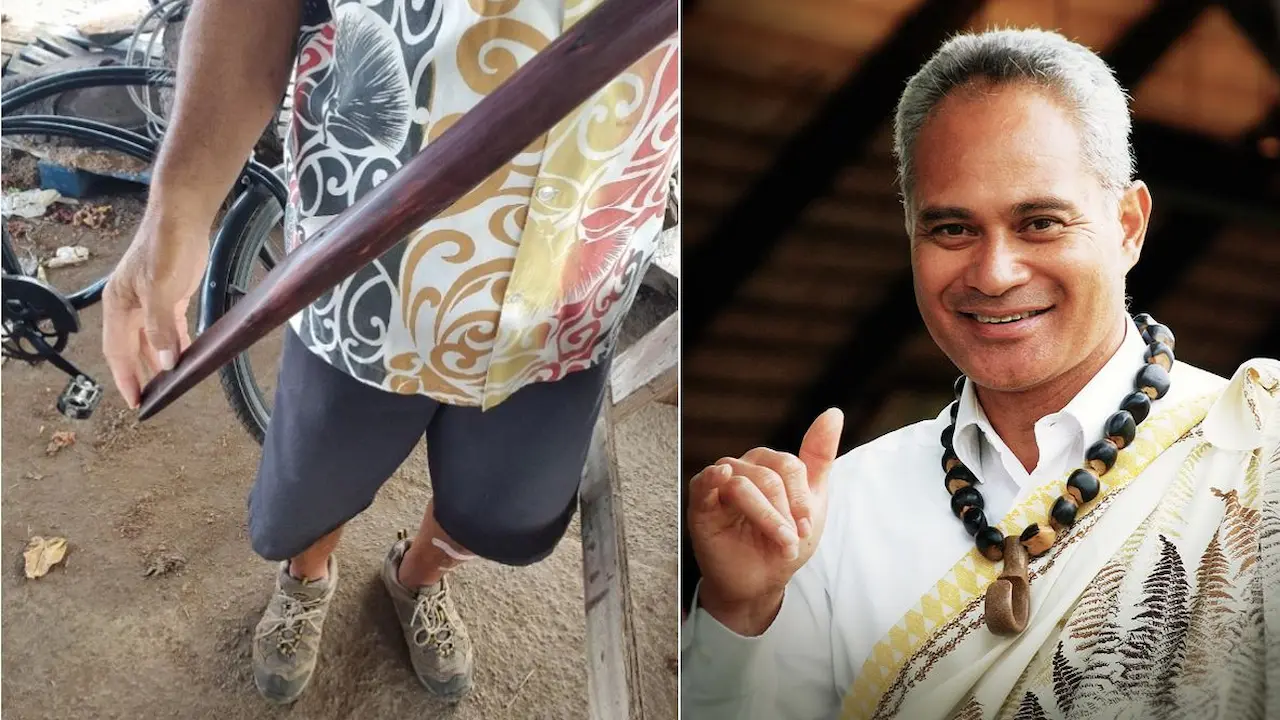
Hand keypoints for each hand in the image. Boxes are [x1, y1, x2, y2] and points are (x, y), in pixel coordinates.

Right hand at [102, 212, 209, 407]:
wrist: (182, 218)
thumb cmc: (165, 248)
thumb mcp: (160, 290)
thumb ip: (160, 327)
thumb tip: (163, 362)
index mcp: (118, 306)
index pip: (117, 351)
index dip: (125, 377)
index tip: (135, 402)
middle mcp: (130, 306)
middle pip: (132, 349)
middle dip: (140, 374)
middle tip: (153, 399)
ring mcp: (150, 301)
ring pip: (151, 339)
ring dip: (158, 360)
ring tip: (168, 384)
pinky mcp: (170, 296)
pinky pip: (169, 328)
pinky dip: (175, 343)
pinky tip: (183, 356)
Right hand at [688, 408, 843, 634]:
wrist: (761, 582)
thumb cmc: (783, 541)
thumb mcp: (811, 501)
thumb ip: (819, 456)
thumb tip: (833, 413)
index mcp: (768, 464)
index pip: (788, 466)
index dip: (800, 498)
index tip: (806, 527)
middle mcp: (743, 468)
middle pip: (769, 476)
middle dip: (785, 512)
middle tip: (791, 539)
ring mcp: (720, 484)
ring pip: (744, 485)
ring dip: (767, 518)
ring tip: (779, 542)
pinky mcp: (701, 504)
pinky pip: (704, 482)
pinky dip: (713, 477)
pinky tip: (722, 478)